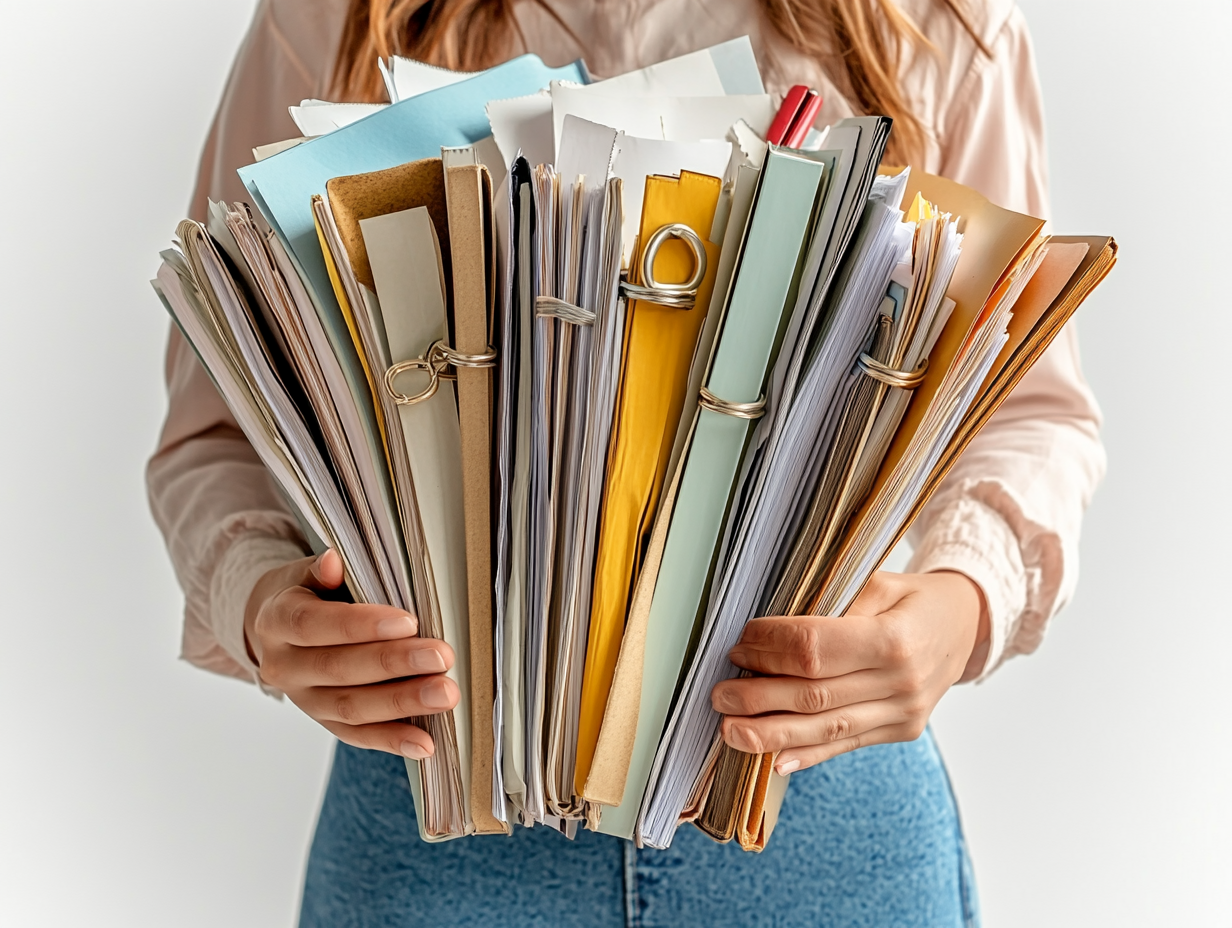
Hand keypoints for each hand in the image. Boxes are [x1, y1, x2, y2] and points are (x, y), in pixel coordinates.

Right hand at [244, 549, 458, 759]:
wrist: (281, 630)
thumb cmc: (309, 594)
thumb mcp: (307, 574)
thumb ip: (321, 571)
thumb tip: (333, 562)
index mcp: (277, 622)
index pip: (314, 625)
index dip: (360, 625)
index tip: (408, 621)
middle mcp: (285, 667)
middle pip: (339, 669)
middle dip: (394, 664)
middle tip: (441, 657)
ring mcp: (304, 701)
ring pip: (351, 708)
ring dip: (402, 703)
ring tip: (445, 694)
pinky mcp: (324, 722)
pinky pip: (357, 736)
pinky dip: (392, 740)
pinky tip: (425, 743)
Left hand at [712, 570, 989, 773]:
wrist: (966, 624)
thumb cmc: (913, 597)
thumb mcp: (878, 583)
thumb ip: (832, 607)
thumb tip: (771, 633)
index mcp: (894, 638)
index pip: (815, 650)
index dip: (770, 649)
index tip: (741, 643)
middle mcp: (901, 681)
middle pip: (814, 695)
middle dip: (759, 697)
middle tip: (719, 695)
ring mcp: (904, 712)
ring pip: (825, 729)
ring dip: (772, 733)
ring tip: (731, 731)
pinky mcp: (901, 731)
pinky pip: (846, 745)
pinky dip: (807, 754)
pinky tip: (774, 761)